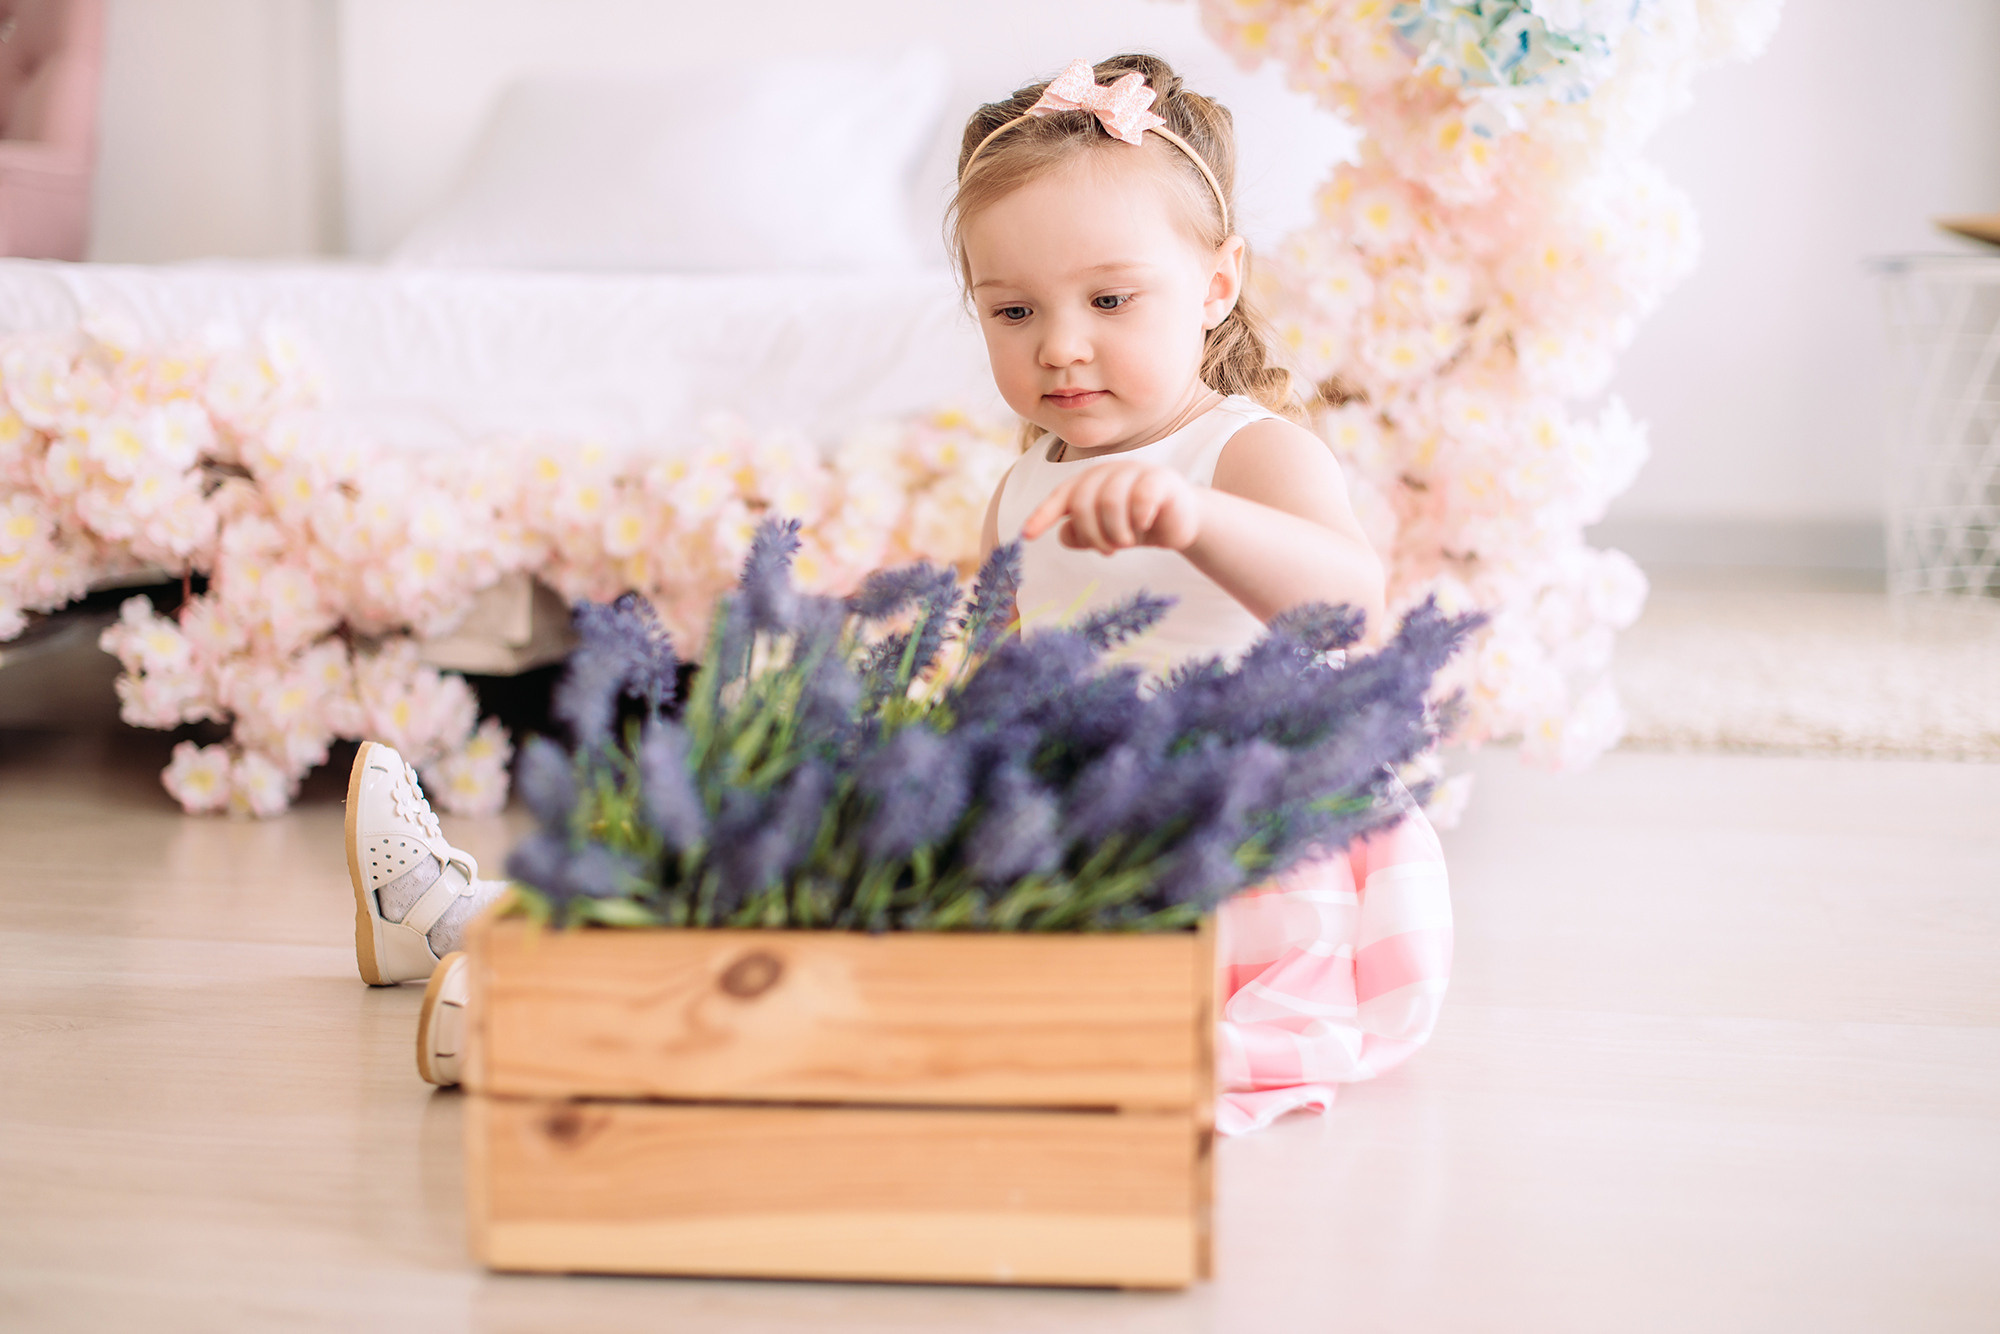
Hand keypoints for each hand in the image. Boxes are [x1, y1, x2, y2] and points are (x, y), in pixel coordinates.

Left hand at [1020, 460, 1203, 553]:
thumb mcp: (1104, 534)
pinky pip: (1141, 496)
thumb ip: (1081, 534)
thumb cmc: (1136, 526)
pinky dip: (1138, 518)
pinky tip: (1143, 527)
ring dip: (1115, 531)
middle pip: (1084, 501)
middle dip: (1092, 533)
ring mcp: (1135, 472)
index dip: (1042, 515)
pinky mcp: (1161, 478)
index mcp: (1090, 482)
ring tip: (1125, 544)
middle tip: (1107, 551)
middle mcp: (1109, 472)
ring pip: (1110, 499)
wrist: (1180, 523)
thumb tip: (1062, 534)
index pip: (1061, 497)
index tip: (1027, 536)